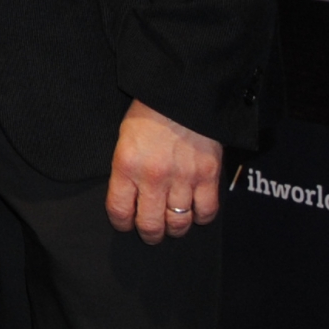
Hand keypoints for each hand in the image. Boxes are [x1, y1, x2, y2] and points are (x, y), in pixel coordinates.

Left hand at [105, 100, 224, 242]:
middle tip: (151, 232)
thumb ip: (125, 170)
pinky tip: (195, 212)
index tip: (125, 223)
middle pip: (150, 225)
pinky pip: (206, 211)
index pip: (119, 211)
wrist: (183, 94)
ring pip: (179, 223)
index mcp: (127, 166)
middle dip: (149, 234)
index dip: (122, 223)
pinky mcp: (208, 176)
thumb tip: (127, 197)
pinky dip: (201, 217)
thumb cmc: (150, 113)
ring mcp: (183, 178)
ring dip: (175, 229)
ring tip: (173, 225)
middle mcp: (154, 177)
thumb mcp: (124, 139)